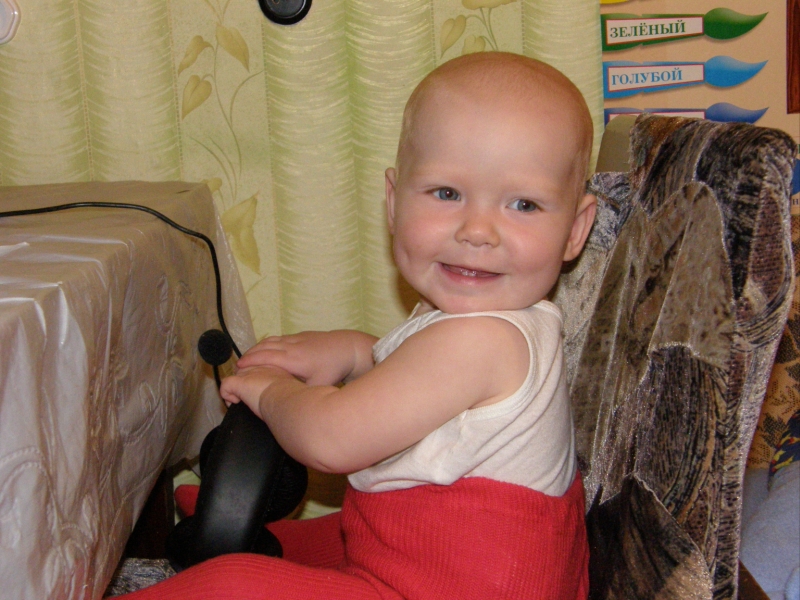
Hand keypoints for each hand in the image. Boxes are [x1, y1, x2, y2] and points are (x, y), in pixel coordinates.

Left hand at [219, 365, 295, 416]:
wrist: (286, 397)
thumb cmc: (291, 395)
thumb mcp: (290, 387)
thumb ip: (283, 387)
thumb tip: (285, 396)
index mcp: (272, 367)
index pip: (257, 369)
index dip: (254, 379)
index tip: (257, 391)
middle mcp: (258, 366)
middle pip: (243, 371)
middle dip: (243, 383)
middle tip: (248, 397)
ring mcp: (247, 373)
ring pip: (233, 378)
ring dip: (235, 390)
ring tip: (241, 401)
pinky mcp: (238, 382)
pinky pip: (225, 387)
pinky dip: (227, 396)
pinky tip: (235, 403)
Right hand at [237, 330, 376, 385]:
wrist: (349, 348)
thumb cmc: (334, 368)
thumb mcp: (318, 386)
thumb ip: (302, 396)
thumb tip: (291, 409)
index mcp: (292, 359)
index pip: (265, 358)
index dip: (249, 362)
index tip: (237, 368)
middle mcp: (291, 346)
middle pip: (263, 347)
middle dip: (248, 355)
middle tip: (237, 366)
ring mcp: (296, 339)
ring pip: (270, 341)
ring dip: (256, 348)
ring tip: (247, 358)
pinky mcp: (301, 336)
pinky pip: (279, 338)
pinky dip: (268, 343)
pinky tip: (265, 349)